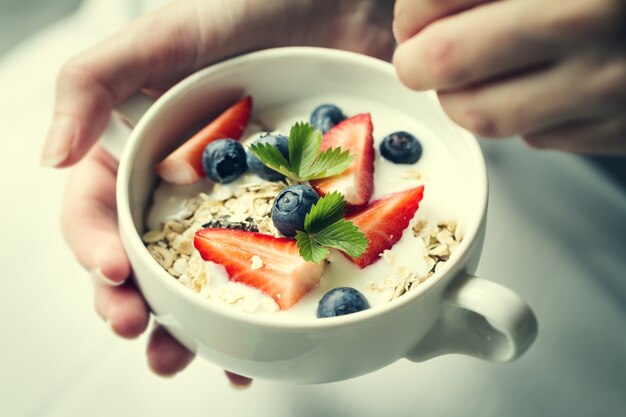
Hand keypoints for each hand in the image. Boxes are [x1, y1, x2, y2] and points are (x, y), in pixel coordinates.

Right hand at [41, 0, 393, 379]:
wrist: (336, 4)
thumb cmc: (245, 7)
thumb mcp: (162, 35)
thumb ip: (94, 83)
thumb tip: (48, 157)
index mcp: (140, 149)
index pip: (99, 210)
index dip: (96, 249)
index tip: (114, 278)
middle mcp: (184, 184)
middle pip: (145, 259)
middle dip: (135, 306)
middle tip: (145, 337)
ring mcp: (239, 201)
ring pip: (203, 277)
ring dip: (191, 326)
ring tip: (194, 359)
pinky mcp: (290, 210)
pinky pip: (274, 268)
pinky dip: (265, 310)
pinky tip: (264, 343)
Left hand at [392, 0, 625, 153]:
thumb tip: (422, 10)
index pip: (435, 2)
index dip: (411, 13)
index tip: (413, 17)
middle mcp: (592, 21)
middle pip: (448, 64)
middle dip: (417, 62)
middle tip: (417, 56)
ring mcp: (615, 83)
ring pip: (486, 115)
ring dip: (461, 97)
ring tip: (468, 76)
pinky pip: (541, 137)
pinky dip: (523, 116)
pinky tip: (537, 87)